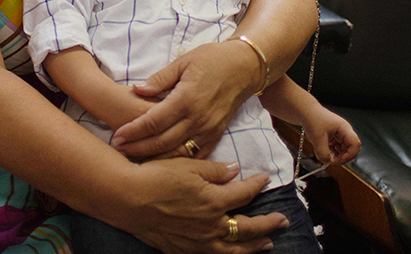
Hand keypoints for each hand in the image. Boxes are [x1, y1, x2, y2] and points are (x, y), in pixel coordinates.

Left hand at [112, 42, 257, 159]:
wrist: (244, 68)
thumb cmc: (211, 60)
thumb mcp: (183, 62)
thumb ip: (159, 79)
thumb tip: (136, 89)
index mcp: (186, 99)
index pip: (154, 121)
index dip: (134, 131)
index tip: (117, 136)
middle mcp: (198, 118)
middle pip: (163, 141)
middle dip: (138, 148)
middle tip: (119, 149)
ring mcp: (209, 129)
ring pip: (179, 153)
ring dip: (156, 158)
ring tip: (135, 158)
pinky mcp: (217, 135)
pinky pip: (196, 155)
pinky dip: (179, 161)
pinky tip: (163, 163)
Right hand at [114, 159, 287, 253]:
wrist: (127, 198)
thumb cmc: (156, 177)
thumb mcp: (187, 165)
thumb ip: (214, 170)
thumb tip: (235, 170)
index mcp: (214, 200)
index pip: (244, 193)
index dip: (257, 184)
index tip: (264, 178)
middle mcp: (211, 225)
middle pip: (248, 228)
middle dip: (268, 223)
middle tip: (282, 220)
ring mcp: (198, 241)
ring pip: (234, 249)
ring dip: (254, 246)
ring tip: (267, 244)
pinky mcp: (183, 250)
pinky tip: (229, 252)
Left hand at [304, 110, 360, 164]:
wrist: (304, 111)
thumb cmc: (312, 120)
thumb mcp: (317, 138)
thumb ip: (323, 152)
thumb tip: (327, 162)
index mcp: (344, 129)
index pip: (355, 145)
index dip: (349, 155)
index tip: (337, 160)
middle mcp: (344, 132)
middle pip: (350, 149)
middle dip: (342, 157)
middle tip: (330, 161)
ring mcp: (339, 134)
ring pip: (343, 150)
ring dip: (337, 155)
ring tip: (326, 156)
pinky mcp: (333, 136)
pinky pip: (337, 148)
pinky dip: (332, 152)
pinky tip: (324, 153)